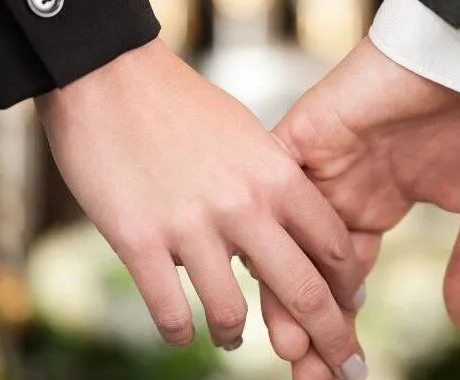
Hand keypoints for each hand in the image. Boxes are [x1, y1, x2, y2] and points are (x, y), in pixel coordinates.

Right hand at [34, 39, 367, 377]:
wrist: (108, 78)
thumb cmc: (182, 104)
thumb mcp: (247, 136)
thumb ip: (273, 184)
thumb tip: (289, 232)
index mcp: (277, 175)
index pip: (332, 245)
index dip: (347, 284)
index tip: (351, 306)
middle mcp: (243, 206)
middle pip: (303, 292)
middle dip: (331, 339)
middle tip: (345, 367)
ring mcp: (190, 227)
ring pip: (231, 315)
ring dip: (236, 335)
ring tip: (234, 338)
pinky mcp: (138, 242)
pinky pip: (171, 312)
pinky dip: (181, 332)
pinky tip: (183, 332)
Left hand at [269, 38, 459, 377]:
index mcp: (375, 209)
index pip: (345, 281)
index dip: (341, 325)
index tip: (343, 371)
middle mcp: (339, 194)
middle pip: (306, 271)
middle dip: (307, 324)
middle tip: (307, 374)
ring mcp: (318, 168)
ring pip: (283, 238)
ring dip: (284, 291)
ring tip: (289, 347)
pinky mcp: (304, 138)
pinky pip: (275, 190)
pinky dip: (269, 231)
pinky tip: (262, 276)